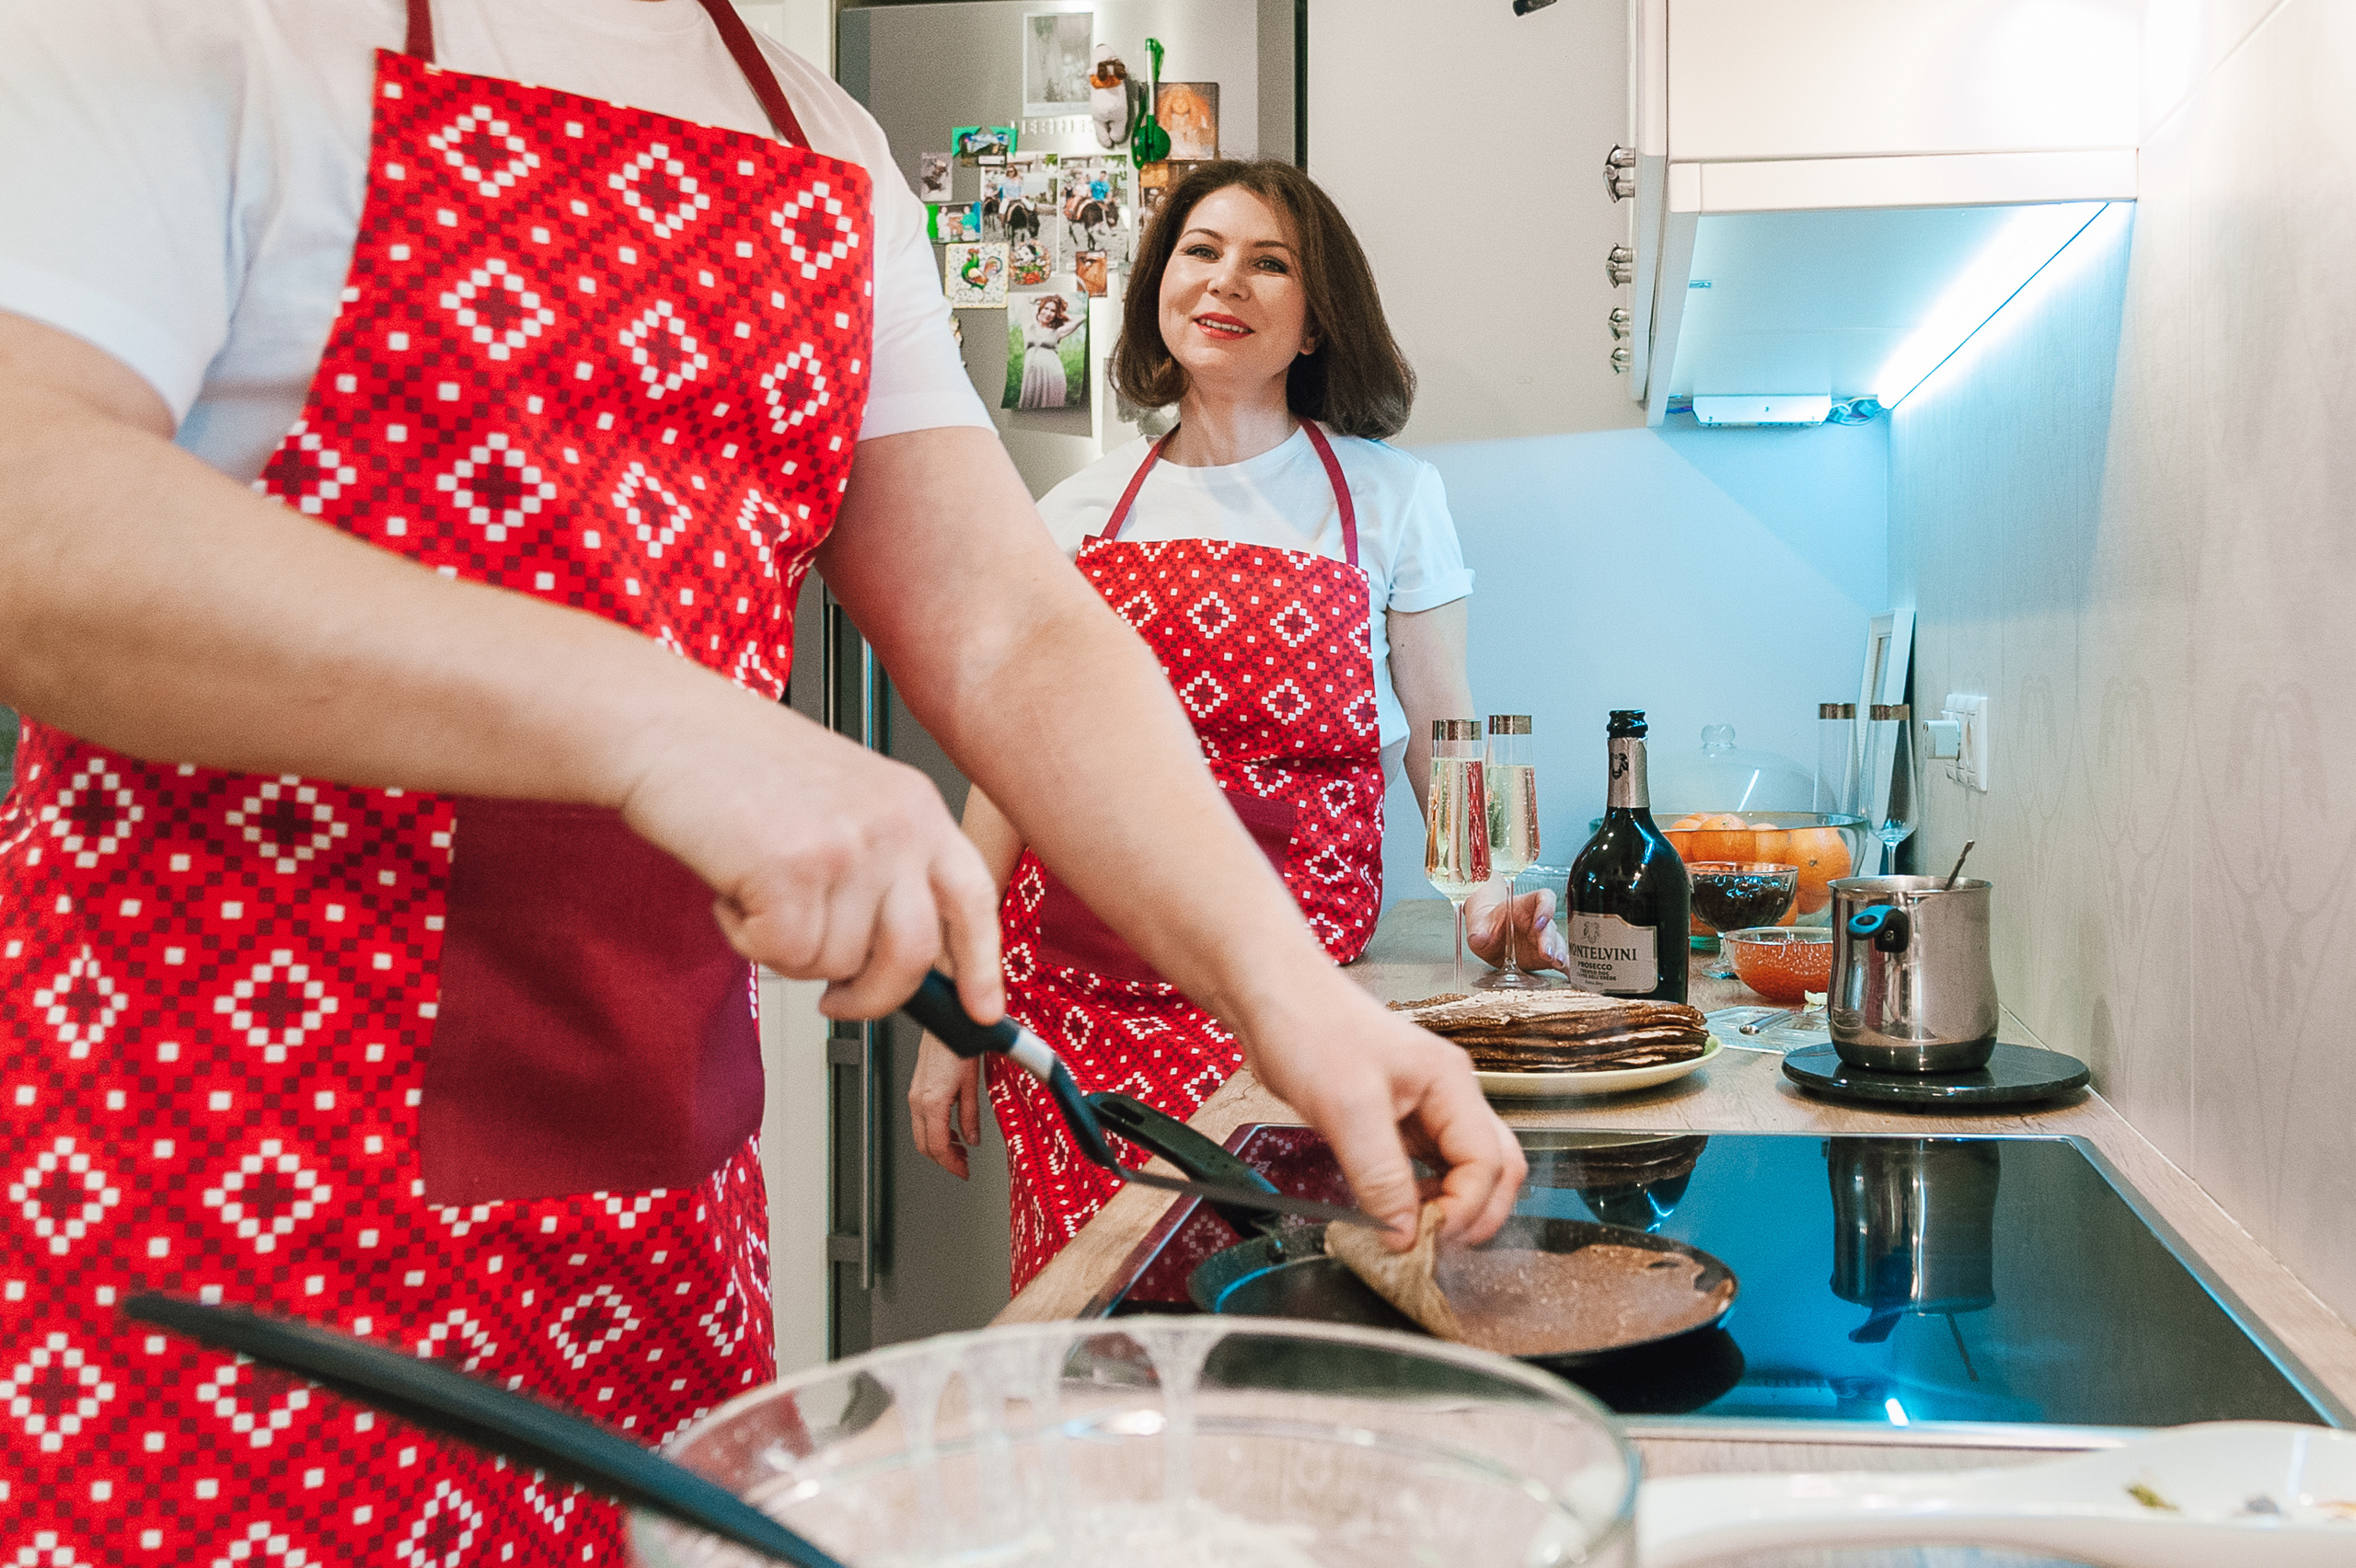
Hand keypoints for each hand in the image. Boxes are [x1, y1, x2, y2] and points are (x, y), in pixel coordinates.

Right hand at [618, 689, 1005, 1025]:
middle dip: (870, 996)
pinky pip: (782, 955)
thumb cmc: (739, 763)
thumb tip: (896, 958)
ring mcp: (847, 845)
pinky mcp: (792, 869)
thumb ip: (880, 868)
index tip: (982, 1010)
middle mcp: (894, 823)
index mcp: (915, 806)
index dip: (982, 965)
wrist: (665, 725)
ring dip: (788, 949)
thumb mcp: (842, 801)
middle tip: (835, 997)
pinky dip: (746, 938)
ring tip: (759, 891)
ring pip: (837, 963)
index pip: (973, 898)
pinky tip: (734, 890)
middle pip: (913, 957)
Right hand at [910, 1032, 982, 1178]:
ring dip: (938, 1147)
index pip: (937, 1146)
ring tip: (960, 1150)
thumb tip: (972, 1138)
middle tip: (963, 1165)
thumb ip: (970, 1115)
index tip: (964, 1172)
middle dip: (943, 1160)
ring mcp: (914, 1094)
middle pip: (924, 1145)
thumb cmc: (959, 1043)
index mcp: (932, 1102)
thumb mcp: (972, 1083)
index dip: (951, 1165)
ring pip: (920, 1134)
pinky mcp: (916, 1088)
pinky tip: (950, 1129)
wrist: (947, 1018)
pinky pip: (920, 1119)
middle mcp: (918, 1100)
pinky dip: (934, 1131)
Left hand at [1239, 981, 1525, 1251]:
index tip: (1421, 1240)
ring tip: (1409, 1235)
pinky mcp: (1392, 1118)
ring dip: (1446, 1208)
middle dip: (1471, 1215)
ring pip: (1462, 1170)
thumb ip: (1382, 1176)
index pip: (1489, 1163)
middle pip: (1494, 1169)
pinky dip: (1417, 1196)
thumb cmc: (1310, 1027)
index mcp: (1451, 1084)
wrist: (1271, 995)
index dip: (1463, 1209)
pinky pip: (1424, 1166)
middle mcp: (1447, 1095)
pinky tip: (1390, 1211)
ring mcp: (1422, 1106)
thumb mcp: (1347, 1108)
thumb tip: (1405, 1235)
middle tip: (1428, 1248)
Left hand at [1467, 881, 1567, 972]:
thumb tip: (1479, 938)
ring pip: (1558, 943)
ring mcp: (1544, 940)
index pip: (1543, 898)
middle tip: (1546, 953)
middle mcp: (1539, 922)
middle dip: (1550, 940)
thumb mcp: (1478, 926)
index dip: (1546, 908)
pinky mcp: (1546, 957)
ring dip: (1559, 953)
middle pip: (1551, 926)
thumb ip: (1478, 931)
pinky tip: (1570, 974)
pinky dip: (1566, 967)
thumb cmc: (1487, 925)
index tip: (1539, 923)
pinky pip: (1560, 960)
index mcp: (1524, 906)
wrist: (1488, 938)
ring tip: (1557, 963)